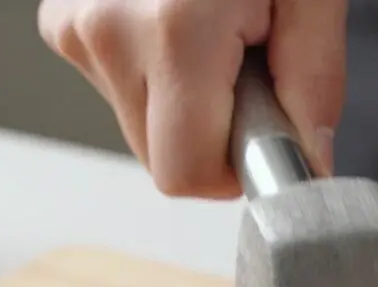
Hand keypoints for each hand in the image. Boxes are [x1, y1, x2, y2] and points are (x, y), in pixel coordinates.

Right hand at [37, 0, 346, 196]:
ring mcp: (76, 26)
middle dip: (214, 136)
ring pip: (142, 128)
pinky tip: (180, 22)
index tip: (267, 129)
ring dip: (188, 105)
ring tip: (215, 31)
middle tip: (247, 66)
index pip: (186, 174)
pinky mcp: (64, 22)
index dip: (235, 169)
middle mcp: (107, 33)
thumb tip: (307, 163)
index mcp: (173, 30)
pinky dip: (158, 76)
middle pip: (164, 160)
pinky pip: (121, 89)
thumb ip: (314, 82)